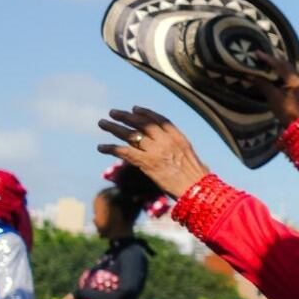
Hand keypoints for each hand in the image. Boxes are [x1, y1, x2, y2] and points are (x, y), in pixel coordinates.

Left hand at [98, 107, 212, 197]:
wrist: (197, 190)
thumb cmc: (197, 180)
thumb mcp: (193, 160)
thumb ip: (182, 155)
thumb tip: (186, 159)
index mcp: (179, 138)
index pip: (160, 119)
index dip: (146, 113)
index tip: (134, 109)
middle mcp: (166, 141)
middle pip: (143, 123)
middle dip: (126, 116)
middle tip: (113, 112)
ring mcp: (156, 151)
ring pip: (131, 134)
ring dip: (114, 128)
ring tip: (102, 123)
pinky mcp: (147, 163)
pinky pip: (125, 152)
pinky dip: (111, 148)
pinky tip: (101, 147)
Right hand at [252, 51, 298, 126]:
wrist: (296, 124)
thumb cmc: (285, 111)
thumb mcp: (272, 97)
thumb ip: (263, 84)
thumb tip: (251, 75)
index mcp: (294, 80)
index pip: (279, 65)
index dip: (268, 59)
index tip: (257, 53)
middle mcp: (298, 79)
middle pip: (285, 64)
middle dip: (272, 59)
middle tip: (260, 55)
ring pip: (287, 68)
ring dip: (276, 64)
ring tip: (265, 61)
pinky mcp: (297, 87)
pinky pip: (288, 74)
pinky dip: (279, 71)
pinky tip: (272, 71)